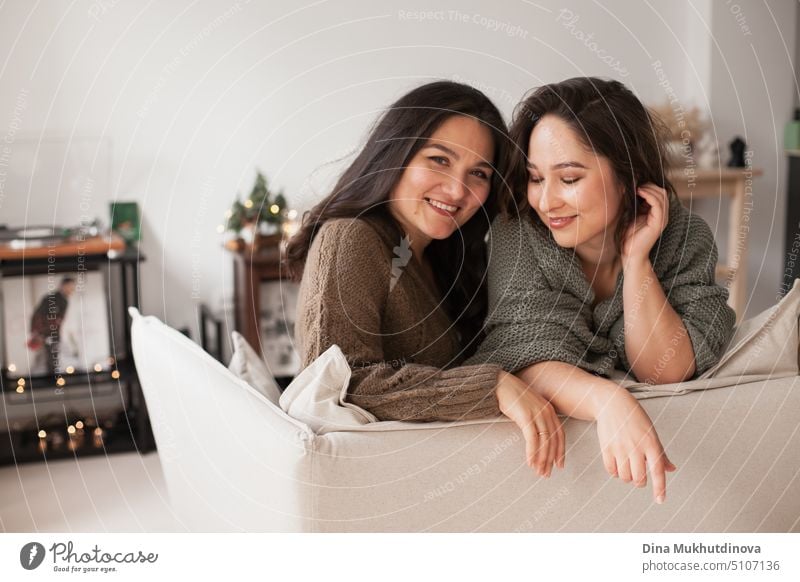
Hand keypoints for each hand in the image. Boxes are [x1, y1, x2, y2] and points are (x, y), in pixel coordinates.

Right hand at [495, 371, 564, 476]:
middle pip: (553, 441)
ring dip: (541, 459)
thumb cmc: (512, 395)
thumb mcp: (530, 407)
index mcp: (550, 410)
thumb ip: (536, 418)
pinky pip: (532, 439)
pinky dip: (532, 452)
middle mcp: (546, 412)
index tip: (559, 465)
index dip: (560, 451)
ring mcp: (537, 413)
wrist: (500, 384)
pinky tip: (530, 462)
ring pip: (544, 442)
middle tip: (547, 473)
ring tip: (538, 471)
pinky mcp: (526, 416)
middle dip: (551, 459)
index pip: (560, 435)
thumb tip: (538, 436)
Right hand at [594, 386, 676, 502]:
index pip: (658, 471)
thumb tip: (671, 469)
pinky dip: (615, 472)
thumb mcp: (652, 433)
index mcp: (651, 443)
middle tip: (639, 476)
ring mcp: (620, 448)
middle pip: (639, 479)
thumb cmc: (635, 418)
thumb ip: (661, 453)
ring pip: (624, 477)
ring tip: (627, 467)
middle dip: (640, 482)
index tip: (660, 500)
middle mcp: (636, 447)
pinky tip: (617, 465)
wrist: (613, 403)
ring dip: (627, 477)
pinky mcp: (606, 448)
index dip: (659, 488)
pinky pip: (611, 470)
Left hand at [621, 184, 668, 265]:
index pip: (658, 192)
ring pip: (662, 196)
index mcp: (656, 212)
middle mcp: (662, 215)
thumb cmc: (627, 235)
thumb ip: (634, 202)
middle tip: (636, 183)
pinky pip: (658, 204)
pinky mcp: (659, 223)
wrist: (629, 253)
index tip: (634, 182)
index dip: (648, 185)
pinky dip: (649, 195)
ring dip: (649, 188)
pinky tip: (639, 192)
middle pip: (662, 192)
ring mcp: (662, 219)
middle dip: (649, 185)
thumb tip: (630, 186)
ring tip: (636, 188)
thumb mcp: (630, 214)